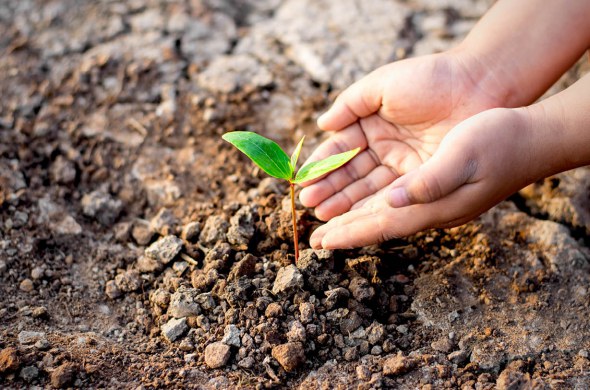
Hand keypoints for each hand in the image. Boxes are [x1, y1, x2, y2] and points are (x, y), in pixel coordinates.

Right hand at [300, 49, 505, 221]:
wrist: (479, 86)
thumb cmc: (430, 79)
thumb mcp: (383, 85)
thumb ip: (350, 103)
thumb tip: (321, 124)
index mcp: (372, 123)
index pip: (340, 148)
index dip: (321, 165)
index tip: (302, 180)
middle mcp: (385, 147)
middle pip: (350, 173)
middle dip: (328, 188)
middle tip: (307, 203)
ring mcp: (404, 164)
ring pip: (367, 188)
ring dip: (343, 202)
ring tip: (320, 214)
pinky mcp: (422, 178)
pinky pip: (391, 196)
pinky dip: (369, 207)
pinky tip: (349, 216)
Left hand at [308, 108, 535, 248]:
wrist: (529, 140)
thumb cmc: (498, 144)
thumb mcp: (463, 157)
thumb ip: (428, 182)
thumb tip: (392, 200)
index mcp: (432, 207)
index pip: (382, 226)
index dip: (350, 234)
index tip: (321, 242)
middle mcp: (430, 210)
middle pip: (378, 225)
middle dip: (345, 231)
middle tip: (314, 241)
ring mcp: (433, 201)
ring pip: (384, 213)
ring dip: (354, 217)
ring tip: (328, 223)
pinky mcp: (435, 188)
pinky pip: (394, 201)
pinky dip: (372, 203)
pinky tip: (362, 201)